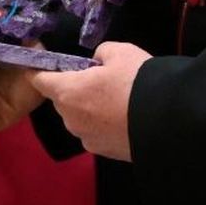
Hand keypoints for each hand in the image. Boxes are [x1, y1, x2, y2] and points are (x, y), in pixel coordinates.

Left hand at [30, 40, 150, 160]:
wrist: (166, 122)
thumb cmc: (136, 82)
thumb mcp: (120, 52)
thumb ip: (101, 52)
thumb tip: (99, 62)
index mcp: (67, 92)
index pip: (39, 81)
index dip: (39, 70)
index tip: (44, 64)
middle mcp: (70, 118)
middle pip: (62, 100)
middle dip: (73, 89)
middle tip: (97, 80)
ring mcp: (86, 138)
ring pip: (79, 118)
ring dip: (88, 109)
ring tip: (115, 100)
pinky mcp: (104, 152)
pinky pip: (95, 132)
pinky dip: (103, 124)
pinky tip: (123, 117)